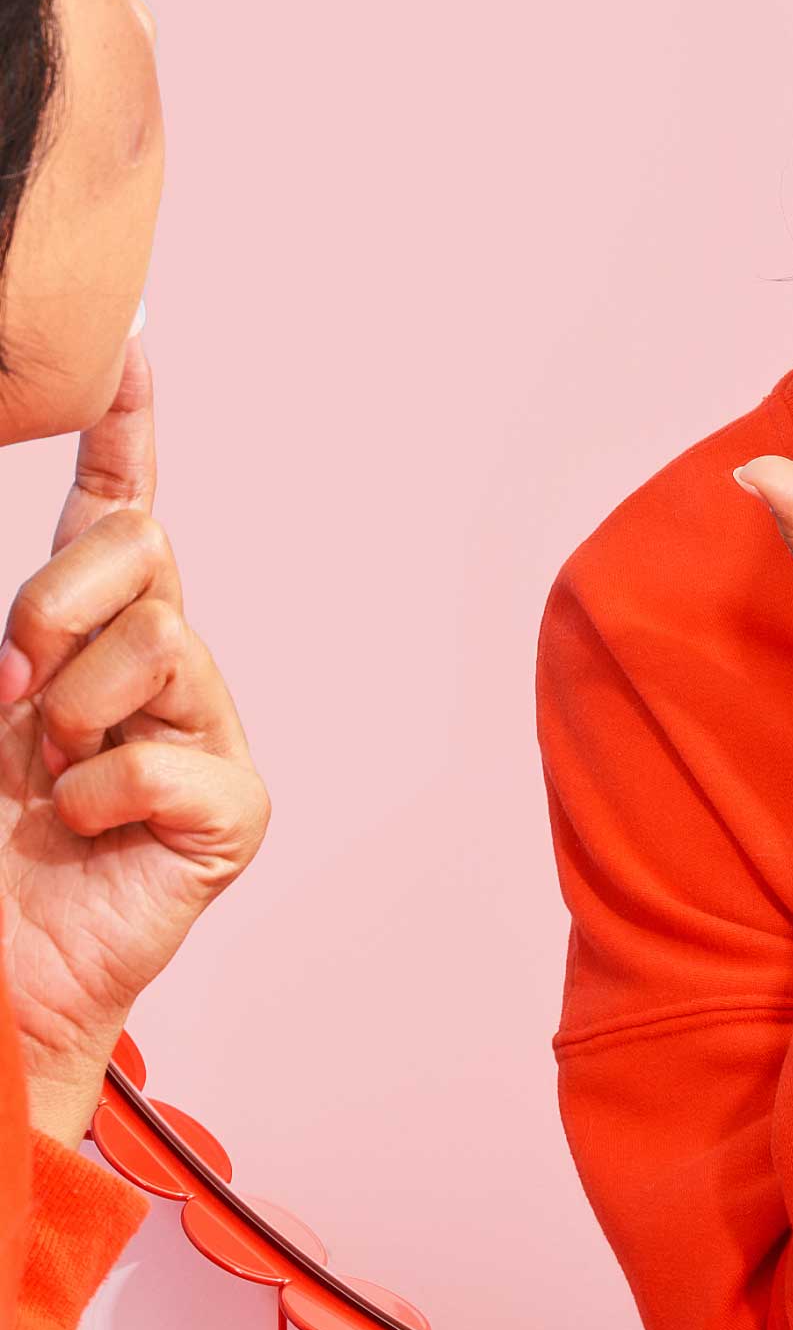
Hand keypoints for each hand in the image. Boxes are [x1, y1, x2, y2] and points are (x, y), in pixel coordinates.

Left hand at [0, 333, 269, 1146]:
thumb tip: (24, 635)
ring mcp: (206, 728)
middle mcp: (160, 664)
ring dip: (68, 722)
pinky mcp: (232, 802)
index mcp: (93, 635)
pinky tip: (87, 831)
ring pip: (156, 643)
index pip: (117, 513)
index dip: (125, 429)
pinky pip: (164, 757)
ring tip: (50, 781)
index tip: (124, 352)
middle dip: (59, 604)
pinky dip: (98, 796)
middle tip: (18, 689)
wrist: (4, 977)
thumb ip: (18, 650)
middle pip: (143, 550)